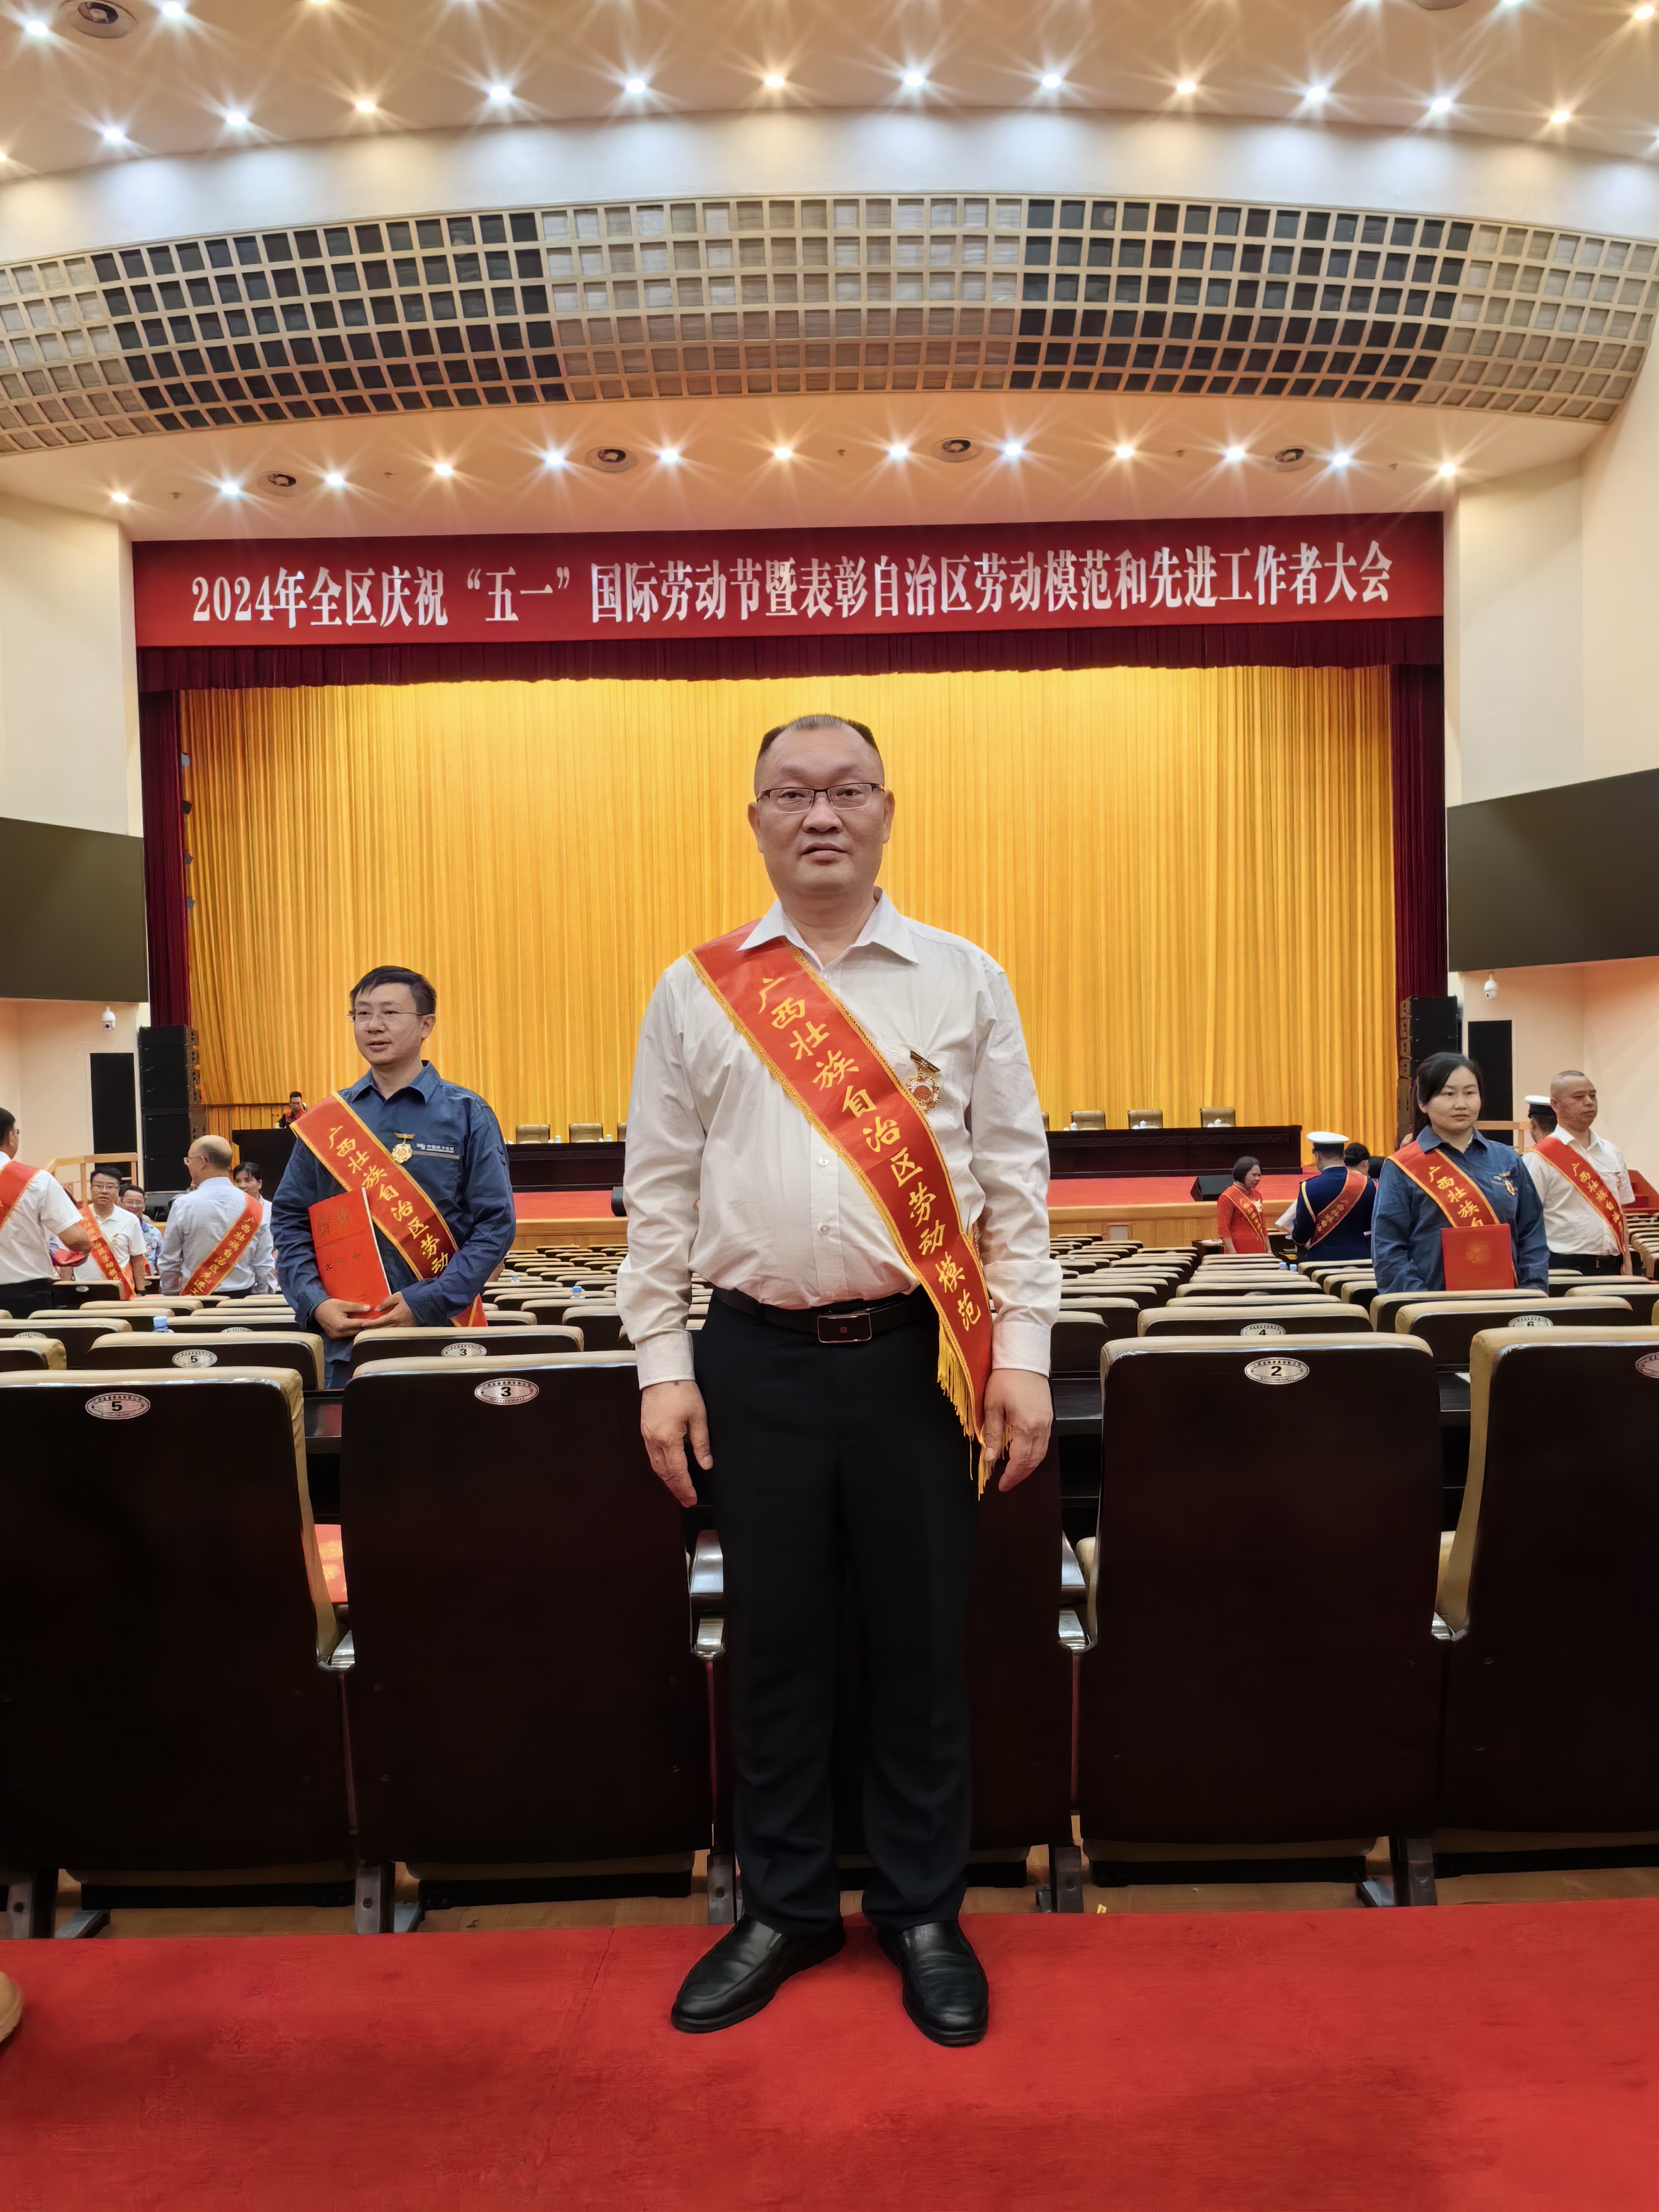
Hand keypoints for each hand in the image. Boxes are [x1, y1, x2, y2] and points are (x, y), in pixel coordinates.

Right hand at [312, 1297, 373, 1338]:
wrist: (317, 1310)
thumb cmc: (330, 1305)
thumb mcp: (343, 1304)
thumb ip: (356, 1307)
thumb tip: (369, 1308)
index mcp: (342, 1325)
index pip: (359, 1324)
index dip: (369, 1322)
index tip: (377, 1320)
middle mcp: (339, 1332)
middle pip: (357, 1331)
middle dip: (365, 1326)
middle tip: (375, 1322)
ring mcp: (337, 1335)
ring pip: (352, 1333)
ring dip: (360, 1329)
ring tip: (368, 1324)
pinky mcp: (335, 1336)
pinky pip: (347, 1334)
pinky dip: (353, 1330)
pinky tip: (358, 1326)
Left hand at [358, 1293, 417, 1331]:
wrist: (426, 1304)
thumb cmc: (412, 1299)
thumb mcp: (398, 1296)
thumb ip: (386, 1302)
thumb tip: (377, 1309)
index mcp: (394, 1316)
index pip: (379, 1322)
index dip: (370, 1323)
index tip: (363, 1324)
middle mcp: (397, 1324)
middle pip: (382, 1329)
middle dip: (373, 1330)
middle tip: (365, 1329)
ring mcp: (403, 1328)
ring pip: (388, 1332)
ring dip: (380, 1331)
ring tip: (373, 1330)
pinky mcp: (407, 1329)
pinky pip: (395, 1332)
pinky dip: (389, 1331)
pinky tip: (386, 1330)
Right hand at [640, 1379, 711, 1506]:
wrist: (662, 1374)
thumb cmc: (682, 1392)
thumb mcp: (698, 1417)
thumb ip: (701, 1443)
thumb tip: (706, 1464)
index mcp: (668, 1439)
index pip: (678, 1471)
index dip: (685, 1487)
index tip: (691, 1499)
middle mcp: (654, 1441)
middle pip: (664, 1473)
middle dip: (676, 1489)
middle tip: (686, 1501)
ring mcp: (647, 1437)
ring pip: (656, 1467)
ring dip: (668, 1481)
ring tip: (679, 1491)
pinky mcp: (645, 1431)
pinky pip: (652, 1457)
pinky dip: (661, 1469)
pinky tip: (668, 1472)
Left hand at [981, 1368, 1052, 1493]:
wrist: (1024, 1360)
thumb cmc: (1006, 1380)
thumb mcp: (992, 1407)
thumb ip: (993, 1434)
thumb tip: (989, 1458)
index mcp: (1026, 1427)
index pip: (1020, 1460)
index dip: (1011, 1475)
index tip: (1002, 1485)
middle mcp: (1040, 1428)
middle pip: (1034, 1460)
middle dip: (1020, 1475)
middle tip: (1007, 1483)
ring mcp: (1047, 1423)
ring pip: (1041, 1453)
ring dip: (1029, 1466)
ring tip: (1015, 1473)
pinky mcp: (1048, 1417)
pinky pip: (1043, 1443)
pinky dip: (1034, 1454)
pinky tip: (1024, 1455)